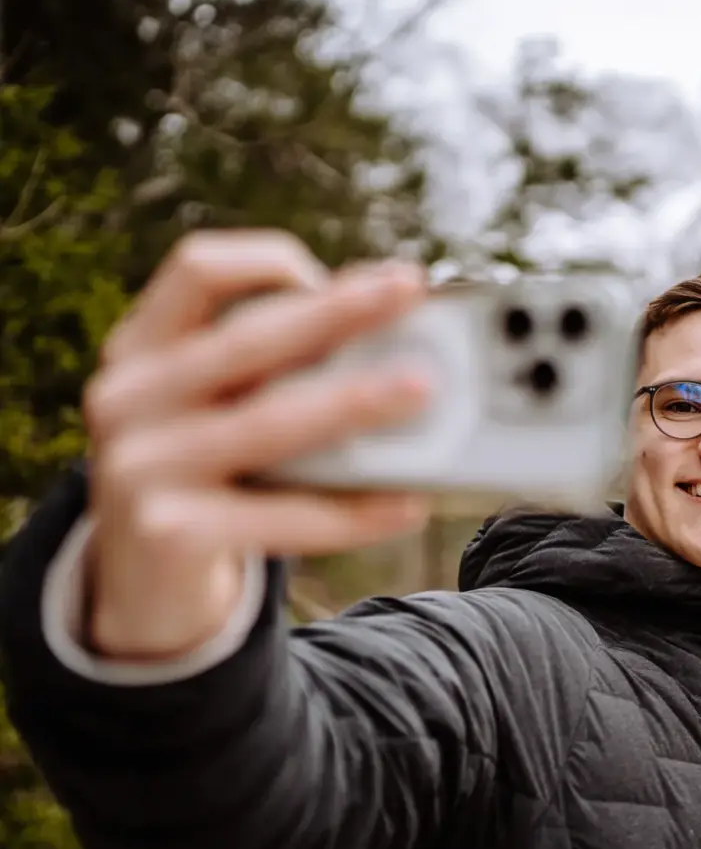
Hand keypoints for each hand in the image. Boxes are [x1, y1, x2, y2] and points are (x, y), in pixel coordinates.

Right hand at [83, 230, 433, 659]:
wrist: (143, 588)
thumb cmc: (208, 477)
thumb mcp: (216, 408)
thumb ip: (279, 365)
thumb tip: (395, 322)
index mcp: (140, 350)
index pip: (196, 270)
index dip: (270, 261)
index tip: (342, 276)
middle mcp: (128, 399)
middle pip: (246, 340)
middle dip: (338, 311)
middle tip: (409, 290)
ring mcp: (141, 468)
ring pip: (270, 423)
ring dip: (357, 401)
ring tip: (425, 391)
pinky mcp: (171, 533)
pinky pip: (286, 515)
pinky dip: (354, 510)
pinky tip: (407, 504)